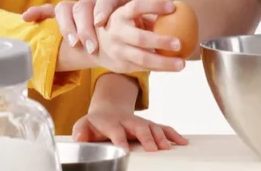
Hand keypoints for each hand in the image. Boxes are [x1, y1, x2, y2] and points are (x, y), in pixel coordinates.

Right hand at [23, 0, 154, 53]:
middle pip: (84, 7)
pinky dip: (38, 12)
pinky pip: (50, 9)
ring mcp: (83, 1)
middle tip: (90, 46)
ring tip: (73, 45)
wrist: (129, 2)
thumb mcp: (151, 15)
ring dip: (69, 28)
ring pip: (68, 9)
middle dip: (85, 27)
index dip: (103, 8)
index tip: (102, 22)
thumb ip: (156, 19)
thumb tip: (174, 26)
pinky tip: (27, 17)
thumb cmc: (143, 13)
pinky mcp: (72, 11)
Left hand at [72, 108, 187, 151]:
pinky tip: (182, 142)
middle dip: (146, 137)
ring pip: (153, 127)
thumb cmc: (97, 123)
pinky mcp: (149, 124)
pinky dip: (173, 134)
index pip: (115, 130)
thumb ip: (81, 131)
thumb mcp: (84, 125)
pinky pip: (163, 128)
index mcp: (111, 121)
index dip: (120, 139)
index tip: (124, 149)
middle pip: (139, 127)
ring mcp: (140, 121)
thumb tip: (78, 138)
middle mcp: (128, 120)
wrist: (109, 110)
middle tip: (153, 149)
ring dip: (161, 137)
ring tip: (167, 148)